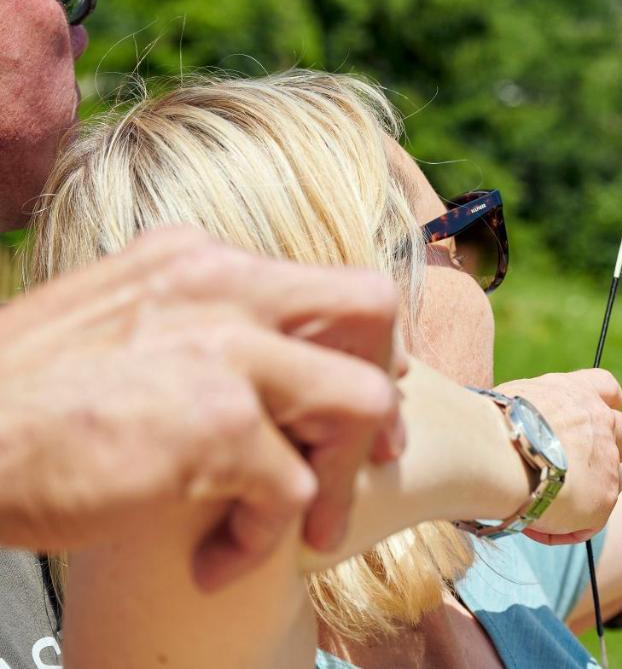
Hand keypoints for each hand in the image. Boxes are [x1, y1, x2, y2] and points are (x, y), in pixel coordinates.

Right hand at [0, 227, 406, 588]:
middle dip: (385, 387)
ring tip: (308, 527)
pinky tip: (218, 560)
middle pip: (371, 310)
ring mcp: (226, 355)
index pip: (328, 281)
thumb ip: (193, 316)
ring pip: (359, 403)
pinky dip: (265, 538)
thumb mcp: (115, 315)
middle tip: (374, 452)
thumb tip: (260, 347)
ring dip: (343, 477)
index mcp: (196, 259)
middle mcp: (223, 289)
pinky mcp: (215, 430)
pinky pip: (293, 490)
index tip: (360, 390)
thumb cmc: (21, 396)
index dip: (361, 343)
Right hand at [496, 369, 621, 544]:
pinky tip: (533, 524)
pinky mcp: (604, 498)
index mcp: (578, 392)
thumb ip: (534, 414)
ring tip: (541, 504)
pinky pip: (589, 521)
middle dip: (609, 452)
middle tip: (573, 470)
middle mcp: (601, 422)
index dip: (603, 406)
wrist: (496, 452)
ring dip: (585, 494)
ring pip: (611, 483)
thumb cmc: (492, 425)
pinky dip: (564, 526)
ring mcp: (608, 461)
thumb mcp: (515, 400)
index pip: (608, 389)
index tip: (589, 422)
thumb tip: (523, 430)